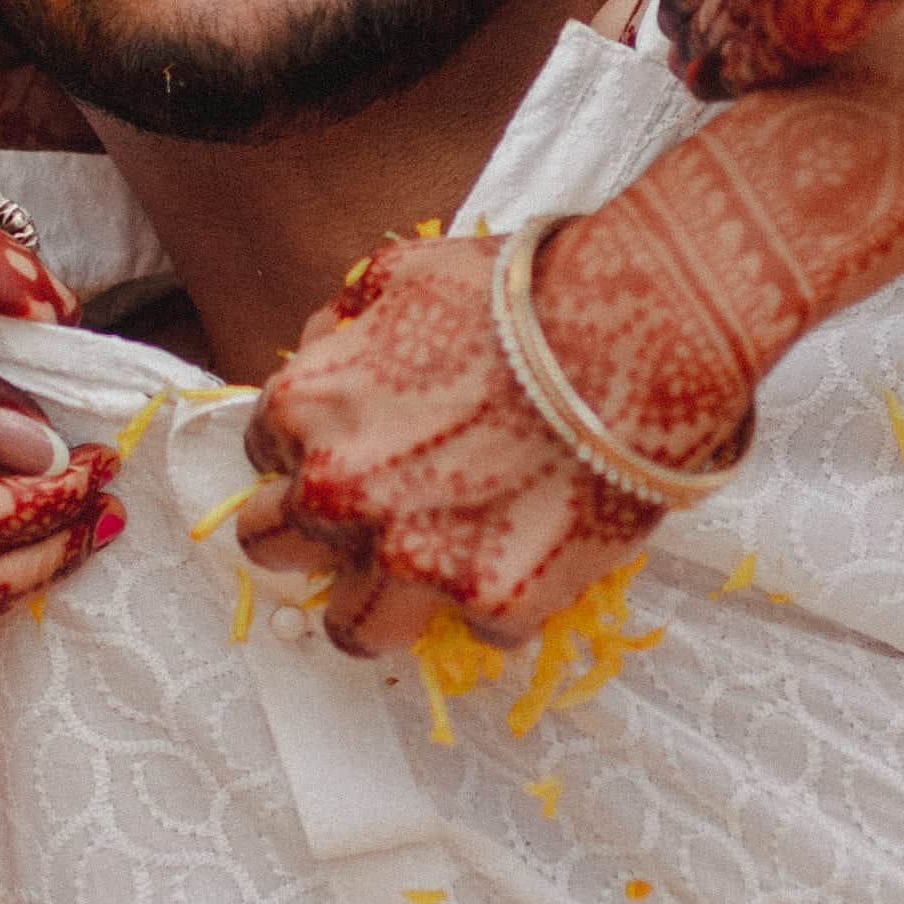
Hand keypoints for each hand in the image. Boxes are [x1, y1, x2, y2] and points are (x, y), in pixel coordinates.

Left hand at [238, 224, 662, 659]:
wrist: (638, 336)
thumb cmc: (528, 296)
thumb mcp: (406, 273)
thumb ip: (346, 320)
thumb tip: (328, 346)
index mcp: (309, 409)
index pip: (266, 454)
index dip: (311, 454)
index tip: (355, 455)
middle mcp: (342, 493)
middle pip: (277, 547)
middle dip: (319, 536)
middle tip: (378, 521)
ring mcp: (414, 558)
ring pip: (355, 628)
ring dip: (384, 606)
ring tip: (434, 579)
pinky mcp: (494, 600)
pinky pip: (482, 629)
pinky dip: (506, 598)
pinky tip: (537, 551)